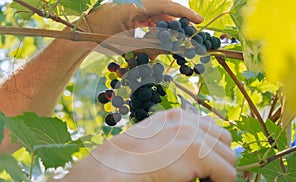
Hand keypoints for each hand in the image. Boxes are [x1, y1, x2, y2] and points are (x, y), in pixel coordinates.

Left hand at [83, 0, 202, 34]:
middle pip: (163, 10)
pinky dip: (155, 28)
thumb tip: (172, 47)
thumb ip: (151, 44)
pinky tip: (158, 38)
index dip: (184, 14)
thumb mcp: (128, 43)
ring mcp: (133, 6)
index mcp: (135, 4)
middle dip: (176, 23)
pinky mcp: (130, 12)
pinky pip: (148, 18)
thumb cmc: (101, 37)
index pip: (166, 6)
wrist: (82, 34)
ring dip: (165, 27)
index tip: (198, 21)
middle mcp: (136, 1)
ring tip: (174, 40)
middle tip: (188, 35)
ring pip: (157, 15)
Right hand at [88, 109, 235, 181]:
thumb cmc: (127, 165)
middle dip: (219, 164)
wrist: (112, 170)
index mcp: (174, 118)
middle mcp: (186, 121)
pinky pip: (228, 175)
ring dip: (220, 180)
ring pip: (228, 158)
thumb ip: (176, 152)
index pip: (208, 130)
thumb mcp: (154, 151)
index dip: (210, 154)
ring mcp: (193, 135)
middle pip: (223, 141)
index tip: (200, 175)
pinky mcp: (199, 153)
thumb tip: (195, 179)